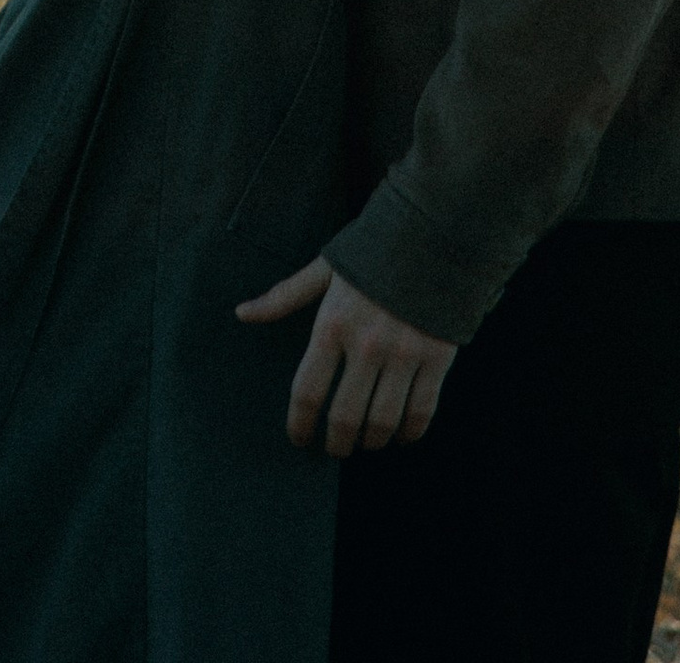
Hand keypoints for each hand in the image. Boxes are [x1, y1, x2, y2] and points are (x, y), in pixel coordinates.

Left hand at [235, 253, 456, 454]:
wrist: (432, 230)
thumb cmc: (372, 250)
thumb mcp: (324, 269)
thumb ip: (284, 296)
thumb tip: (242, 313)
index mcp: (333, 324)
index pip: (307, 392)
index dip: (299, 424)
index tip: (299, 438)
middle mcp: (366, 344)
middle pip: (345, 417)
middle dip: (337, 443)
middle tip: (335, 448)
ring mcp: (404, 353)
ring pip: (383, 421)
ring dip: (372, 441)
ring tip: (367, 441)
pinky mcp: (437, 357)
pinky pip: (421, 411)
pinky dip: (410, 433)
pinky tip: (402, 435)